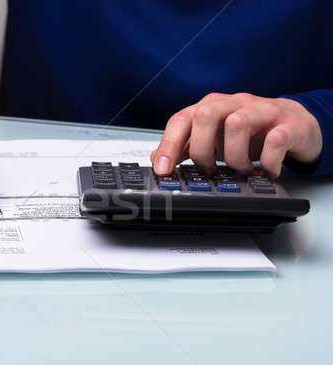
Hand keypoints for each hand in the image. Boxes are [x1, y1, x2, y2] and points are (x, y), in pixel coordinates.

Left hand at [151, 93, 322, 177]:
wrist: (295, 124)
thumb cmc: (250, 132)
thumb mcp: (213, 139)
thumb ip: (186, 148)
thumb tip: (158, 160)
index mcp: (211, 107)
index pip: (181, 120)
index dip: (169, 145)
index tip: (162, 169)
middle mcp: (234, 104)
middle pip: (205, 115)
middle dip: (202, 149)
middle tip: (210, 170)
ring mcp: (262, 111)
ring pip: (237, 125)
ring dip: (235, 157)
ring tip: (240, 171)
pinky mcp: (289, 124)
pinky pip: (275, 141)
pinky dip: (268, 163)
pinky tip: (266, 172)